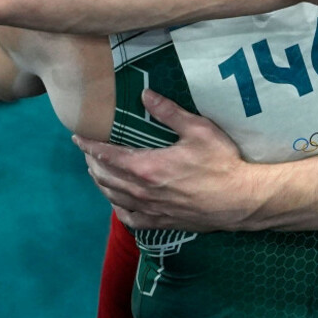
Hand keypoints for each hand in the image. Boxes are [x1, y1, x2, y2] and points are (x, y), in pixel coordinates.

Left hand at [74, 90, 257, 232]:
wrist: (240, 200)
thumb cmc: (221, 162)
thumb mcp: (198, 130)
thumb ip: (169, 112)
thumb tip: (145, 95)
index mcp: (148, 167)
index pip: (108, 156)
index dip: (90, 146)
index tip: (78, 137)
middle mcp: (143, 191)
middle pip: (106, 177)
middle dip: (92, 162)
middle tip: (87, 150)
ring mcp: (151, 209)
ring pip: (114, 197)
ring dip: (101, 182)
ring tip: (96, 170)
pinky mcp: (162, 221)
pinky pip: (130, 218)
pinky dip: (117, 208)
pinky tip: (117, 201)